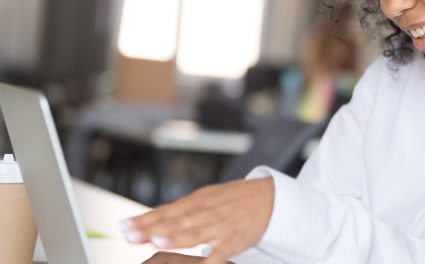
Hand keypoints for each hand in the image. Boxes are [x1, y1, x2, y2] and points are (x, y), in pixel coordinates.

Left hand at [121, 178, 274, 263]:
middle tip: (131, 235)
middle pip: (175, 222)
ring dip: (176, 237)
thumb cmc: (233, 199)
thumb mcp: (205, 197)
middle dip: (152, 229)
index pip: (166, 211)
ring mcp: (220, 226)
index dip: (144, 219)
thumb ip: (180, 210)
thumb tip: (150, 219)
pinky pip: (220, 251)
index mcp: (196, 202)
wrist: (268, 198)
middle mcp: (205, 212)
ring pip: (195, 233)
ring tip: (157, 241)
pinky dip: (211, 258)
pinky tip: (202, 263)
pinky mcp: (234, 240)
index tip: (125, 226)